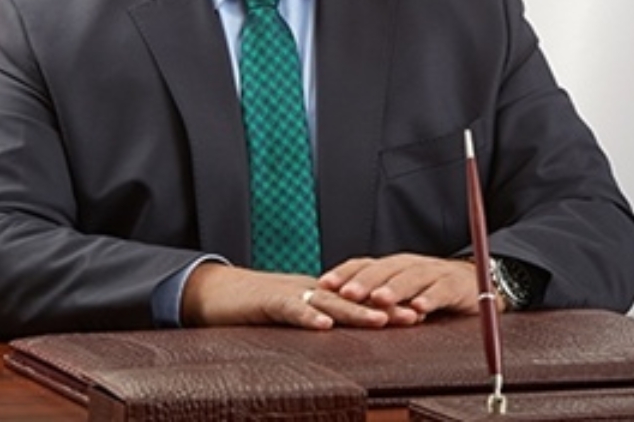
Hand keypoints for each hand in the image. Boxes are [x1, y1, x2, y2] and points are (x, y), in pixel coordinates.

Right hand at [180, 262, 407, 329]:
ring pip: (328, 300)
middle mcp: (309, 289)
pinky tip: (324, 326)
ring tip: (381, 320)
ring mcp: (289, 293)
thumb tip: (341, 344)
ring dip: (356, 311)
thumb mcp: (292, 319)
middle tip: (415, 316)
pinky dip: (307, 316)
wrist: (215, 292)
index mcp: (317, 294)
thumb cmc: (253, 310)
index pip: (358, 299)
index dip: (387, 307)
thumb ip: (316, 326)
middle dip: (384, 307)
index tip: (418, 315)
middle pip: (352, 297)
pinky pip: (290, 308)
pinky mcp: (267, 300)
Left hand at [317, 253, 498, 319]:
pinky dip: (430, 298)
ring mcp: (433, 273)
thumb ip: (374, 297)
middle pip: (385, 269)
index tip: (323, 285)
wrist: (472, 284)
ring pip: (411, 277)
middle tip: (346, 293)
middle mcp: (410, 265)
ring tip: (379, 300)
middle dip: (364, 281)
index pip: (364, 264)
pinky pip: (441, 290)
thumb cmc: (428, 289)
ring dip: (394, 289)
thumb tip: (336, 305)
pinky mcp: (455, 286)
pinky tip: (420, 308)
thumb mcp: (399, 292)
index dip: (344, 273)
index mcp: (392, 266)